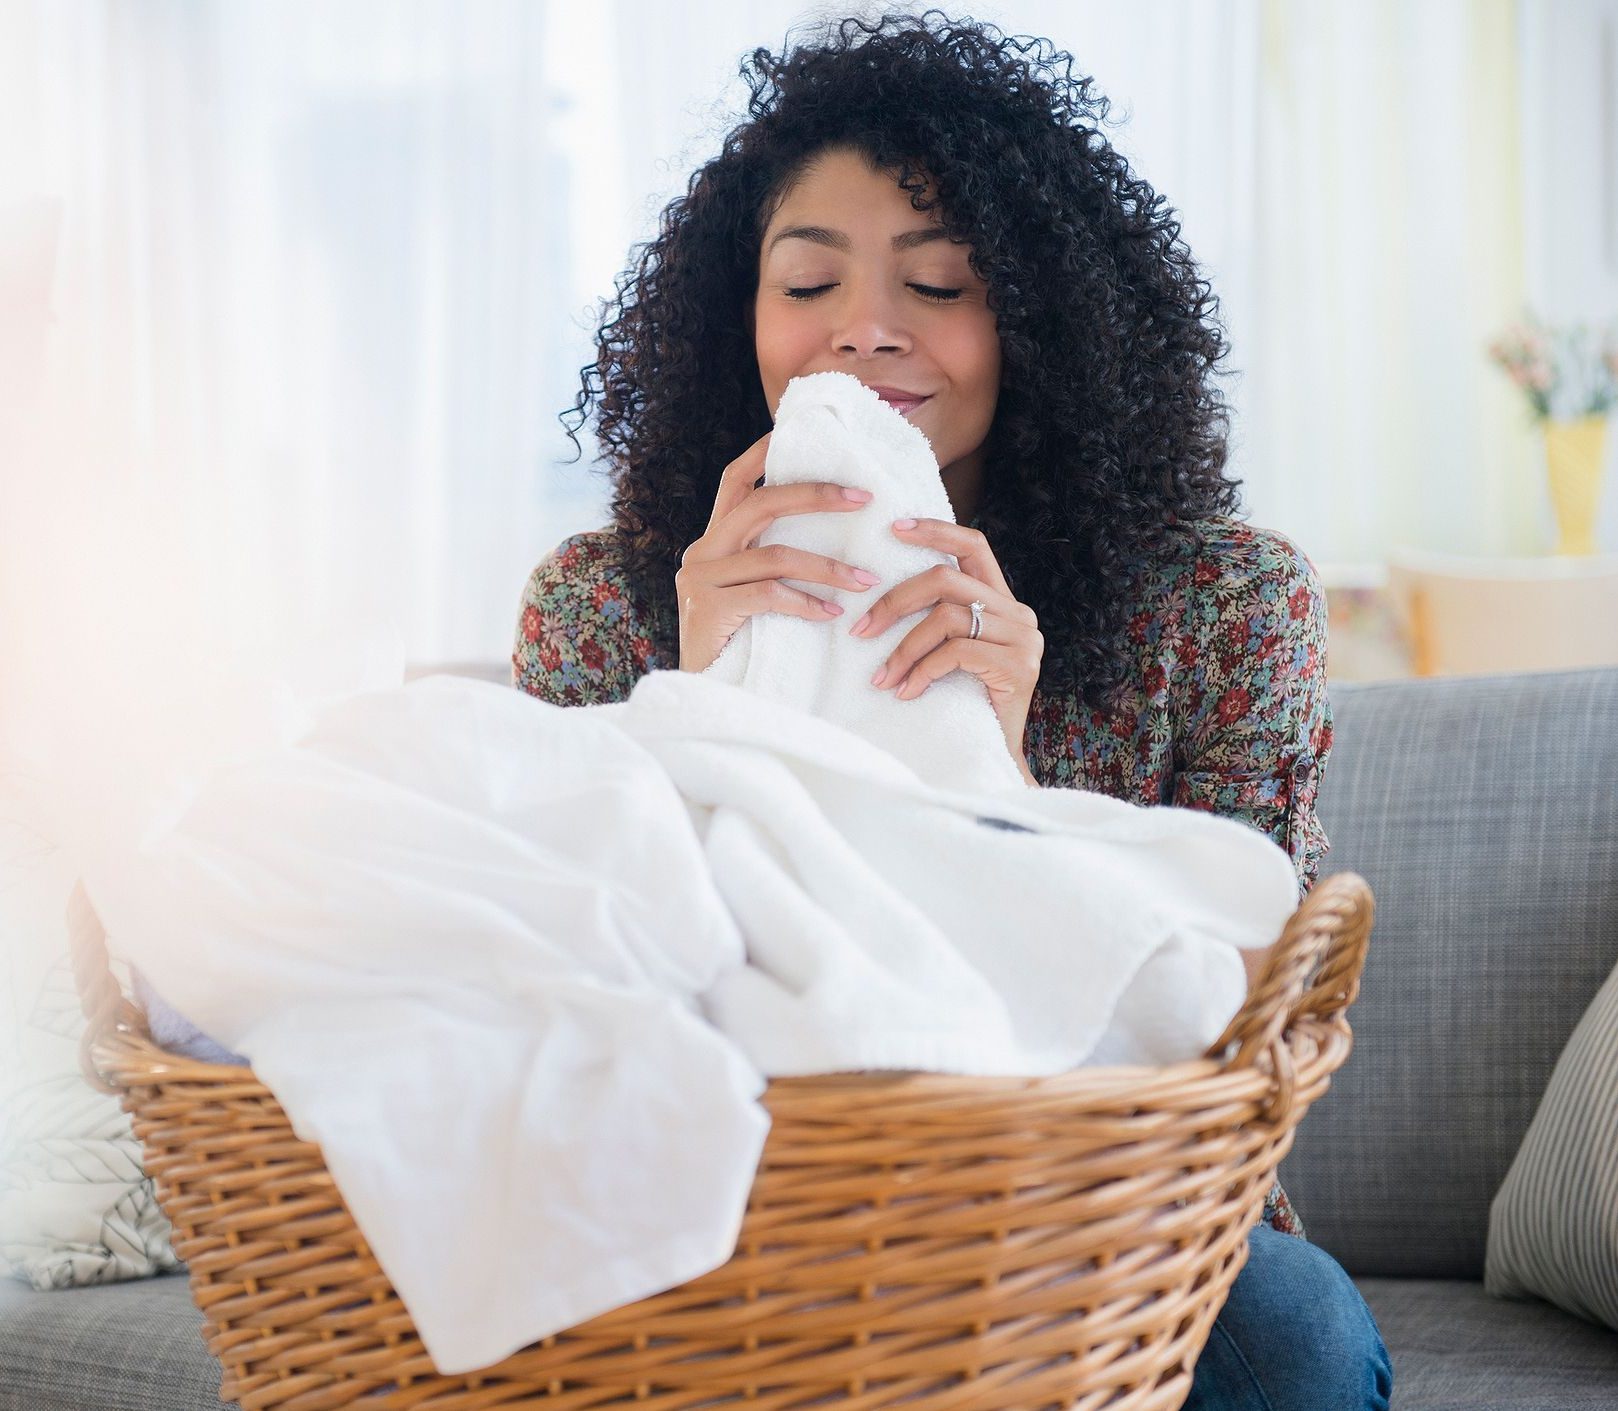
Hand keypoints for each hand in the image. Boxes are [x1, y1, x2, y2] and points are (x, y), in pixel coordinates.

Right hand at [674, 430, 884, 673]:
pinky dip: (805, 603)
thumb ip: (774, 563)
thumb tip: (834, 537)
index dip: (765, 453)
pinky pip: (768, 595)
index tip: (804, 433)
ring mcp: (700, 579)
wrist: (700, 697)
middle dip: (817, 495)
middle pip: (761, 503)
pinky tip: (831, 614)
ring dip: (828, 567)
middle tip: (864, 499)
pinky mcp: (707, 610)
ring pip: (775, 554)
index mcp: (714, 541)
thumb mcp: (753, 595)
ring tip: (866, 580)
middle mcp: (702, 551)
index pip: (736, 481)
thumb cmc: (739, 646)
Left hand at [850, 518, 1044, 774]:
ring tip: (882, 677)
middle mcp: (1018, 614)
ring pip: (947, 618)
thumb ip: (937, 621)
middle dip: (895, 601)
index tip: (894, 528)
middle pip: (946, 581)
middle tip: (860, 629)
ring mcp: (1023, 640)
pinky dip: (922, 670)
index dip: (935, 532)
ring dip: (904, 648)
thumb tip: (879, 597)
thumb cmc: (963, 706)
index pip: (974, 547)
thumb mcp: (950, 654)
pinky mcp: (1019, 668)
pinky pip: (956, 653)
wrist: (995, 759)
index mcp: (1002, 602)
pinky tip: (906, 692)